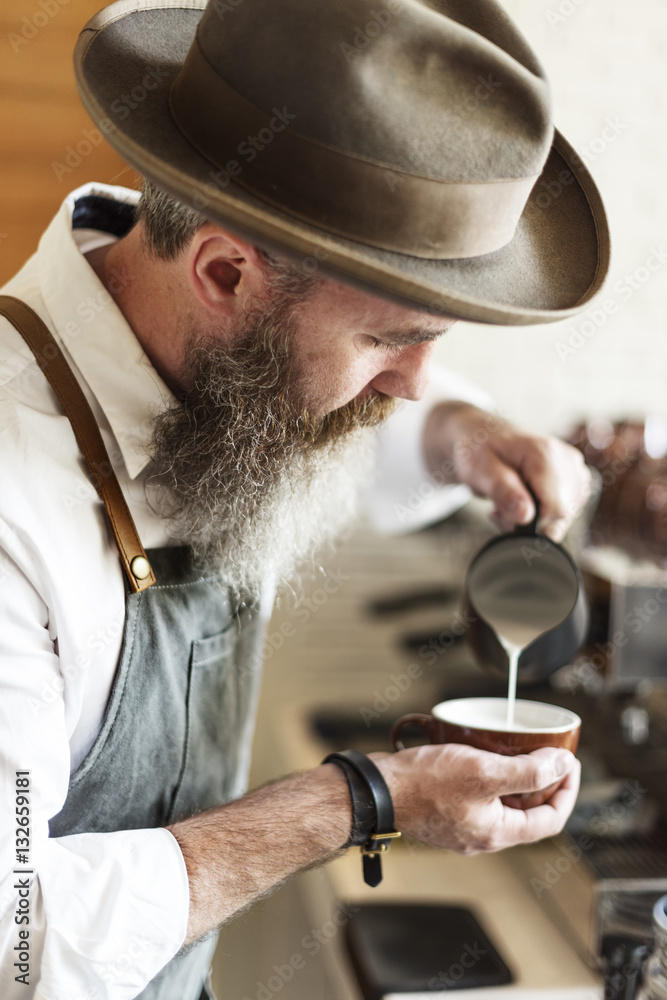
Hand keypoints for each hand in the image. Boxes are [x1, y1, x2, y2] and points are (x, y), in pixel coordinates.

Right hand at [374, 744, 579, 853]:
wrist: (376, 791)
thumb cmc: (423, 784)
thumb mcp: (483, 772)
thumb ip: (527, 773)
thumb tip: (562, 765)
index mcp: (497, 832)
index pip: (550, 820)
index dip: (566, 791)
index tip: (569, 764)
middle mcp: (482, 834)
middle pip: (528, 812)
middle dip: (542, 782)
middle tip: (547, 753)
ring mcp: (463, 825)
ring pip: (503, 803)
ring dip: (515, 777)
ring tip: (516, 749)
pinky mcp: (446, 812)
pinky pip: (479, 797)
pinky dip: (489, 777)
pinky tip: (481, 754)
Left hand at [423, 402, 590, 539]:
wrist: (482, 433)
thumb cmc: (477, 449)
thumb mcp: (479, 471)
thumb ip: (503, 492)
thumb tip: (525, 516)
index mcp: (544, 454)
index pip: (557, 509)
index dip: (531, 522)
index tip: (504, 513)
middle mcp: (565, 459)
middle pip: (563, 514)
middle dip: (531, 522)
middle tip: (501, 508)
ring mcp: (573, 467)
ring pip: (566, 515)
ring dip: (536, 519)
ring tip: (510, 502)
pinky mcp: (573, 476)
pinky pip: (566, 508)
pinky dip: (544, 512)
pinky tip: (524, 501)